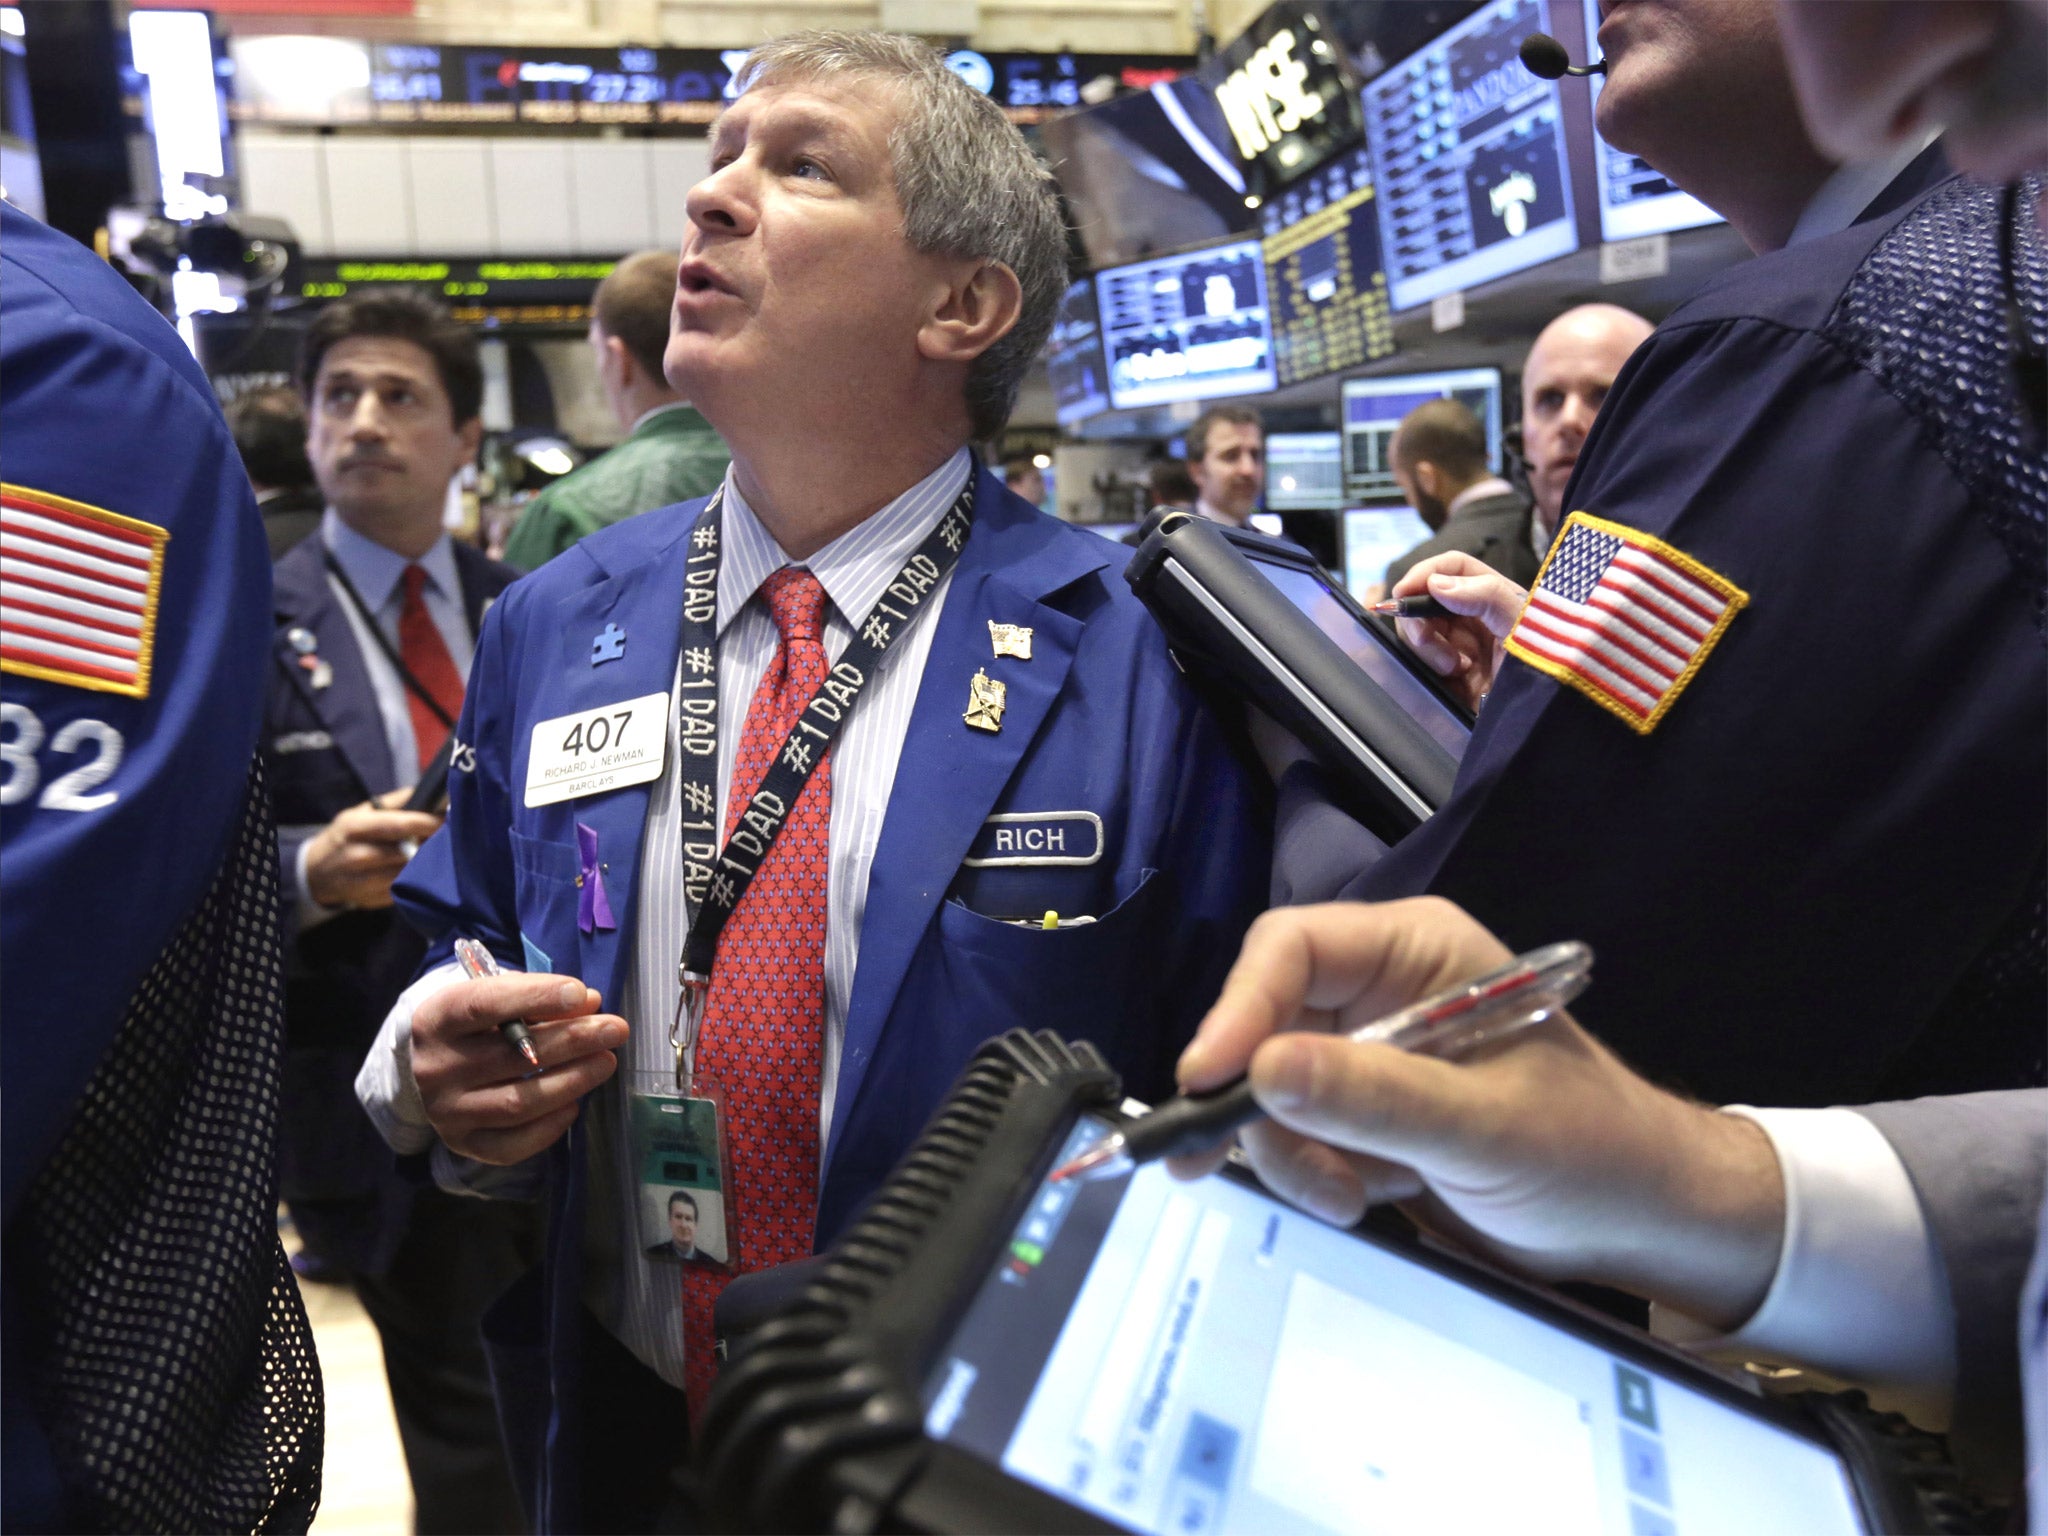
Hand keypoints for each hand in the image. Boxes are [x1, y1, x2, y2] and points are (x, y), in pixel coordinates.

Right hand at [304, 787, 443, 909]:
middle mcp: (355, 856)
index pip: (396, 825)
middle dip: (428, 846)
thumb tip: (430, 792)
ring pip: (406, 874)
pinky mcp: (371, 900)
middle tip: (449, 838)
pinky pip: (402, 891)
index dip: (426, 823)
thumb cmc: (347, 836)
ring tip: (436, 854)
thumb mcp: (361, 812)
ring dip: (423, 865)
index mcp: (354, 827)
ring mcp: (361, 883)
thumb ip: (396, 802)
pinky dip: (414, 882)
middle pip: (404, 853)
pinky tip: (420, 873)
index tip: (448, 819)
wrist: (316, 873)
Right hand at [409, 973, 628, 1163]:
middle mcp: (435, 1068)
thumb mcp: (498, 998)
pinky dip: (549, 1126)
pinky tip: (574, 1104)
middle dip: (572, 1040)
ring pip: (517, 1103)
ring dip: (571, 1081)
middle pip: (511, 1056)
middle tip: (615, 1030)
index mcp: (437, 1019)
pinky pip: (512, 1145)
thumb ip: (539, 997)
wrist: (438, 1067)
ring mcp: (446, 1112)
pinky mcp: (462, 1143)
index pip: (484, 1005)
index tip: (580, 993)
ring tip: (605, 1062)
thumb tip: (588, 1003)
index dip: (536, 997)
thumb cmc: (478, 1025)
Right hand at [1174, 899, 1786, 1329]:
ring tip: (1347, 1198)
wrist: (1645, 1222)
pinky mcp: (1364, 1112)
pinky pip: (1296, 1131)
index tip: (1206, 1081)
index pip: (1292, 948)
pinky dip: (1311, 1172)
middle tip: (1216, 1161)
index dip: (1239, 1007)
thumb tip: (1261, 1068)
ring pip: (1270, 1085)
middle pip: (1265, 1019)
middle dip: (1254, 1098)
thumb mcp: (1480, 1127)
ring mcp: (1368, 1052)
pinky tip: (1361, 1199)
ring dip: (1289, 1150)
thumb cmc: (1589, 1152)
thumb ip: (1372, 1097)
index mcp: (1415, 950)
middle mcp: (1380, 988)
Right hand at [1389, 553, 1527, 711]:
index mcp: (1494, 596)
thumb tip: (1436, 584)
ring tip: (1454, 668)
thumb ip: (1486, 596)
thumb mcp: (1522, 625)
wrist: (1541, 719)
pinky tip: (1454, 679)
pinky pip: (1420, 662)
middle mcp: (1474, 616)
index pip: (1453, 568)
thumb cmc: (1545, 667)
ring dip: (1427, 647)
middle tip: (1424, 639)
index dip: (1425, 573)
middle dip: (1418, 618)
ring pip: (1418, 631)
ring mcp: (1459, 646)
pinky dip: (1429, 669)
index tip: (1403, 593)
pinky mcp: (1449, 676)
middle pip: (1425, 599)